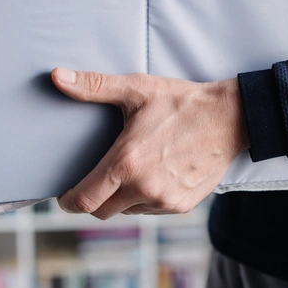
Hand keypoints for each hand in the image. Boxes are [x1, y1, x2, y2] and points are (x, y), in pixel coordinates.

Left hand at [51, 68, 249, 219]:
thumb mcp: (136, 89)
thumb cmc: (181, 102)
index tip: (65, 195)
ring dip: (122, 198)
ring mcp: (164, 200)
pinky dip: (145, 198)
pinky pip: (151, 210)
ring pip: (128, 210)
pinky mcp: (182, 205)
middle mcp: (144, 187)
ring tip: (130, 171)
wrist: (230, 118)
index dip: (68, 201)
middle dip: (93, 199)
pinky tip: (153, 174)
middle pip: (102, 211)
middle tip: (95, 181)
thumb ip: (93, 86)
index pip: (84, 200)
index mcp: (127, 162)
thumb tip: (57, 77)